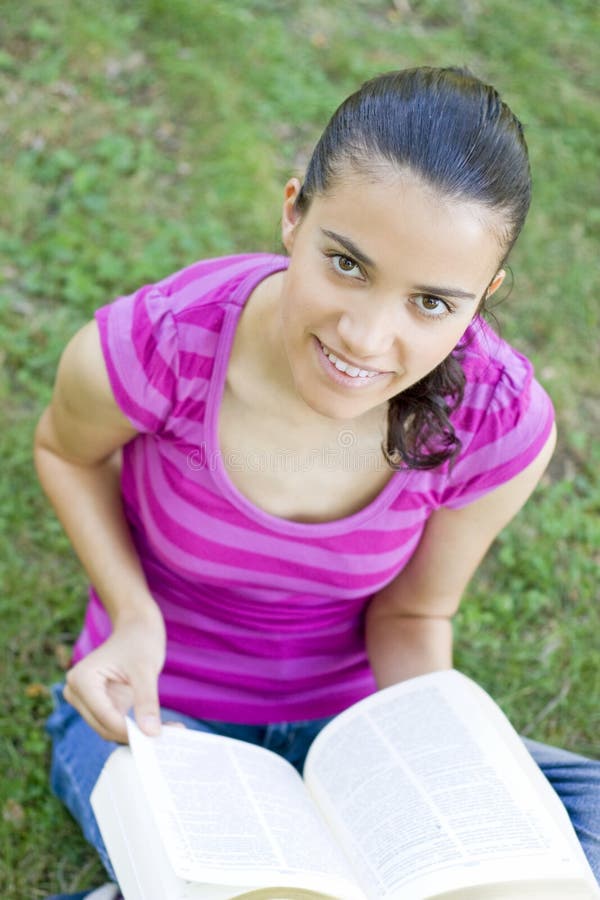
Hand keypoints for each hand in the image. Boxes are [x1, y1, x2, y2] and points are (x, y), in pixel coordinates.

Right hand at [64, 605, 166, 742]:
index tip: (157, 737)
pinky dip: (138, 727)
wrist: (137, 626)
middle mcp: (77, 692)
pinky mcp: (100, 704)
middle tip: (171, 735)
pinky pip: (117, 723)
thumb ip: (146, 701)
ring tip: (171, 729)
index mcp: (82, 680)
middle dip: (135, 734)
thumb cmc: (139, 639)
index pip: (104, 716)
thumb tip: (151, 733)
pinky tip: (161, 725)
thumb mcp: (145, 669)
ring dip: (138, 733)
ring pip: (111, 729)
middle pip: (105, 727)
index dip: (129, 730)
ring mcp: (87, 700)